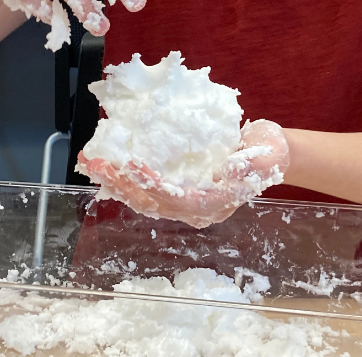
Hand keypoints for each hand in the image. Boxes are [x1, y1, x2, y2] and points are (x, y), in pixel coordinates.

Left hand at [76, 120, 289, 227]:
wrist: (269, 154)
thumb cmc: (269, 153)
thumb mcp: (267, 155)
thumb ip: (251, 166)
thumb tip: (229, 170)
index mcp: (216, 203)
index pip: (180, 199)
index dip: (156, 185)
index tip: (134, 165)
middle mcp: (196, 208)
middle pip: (154, 202)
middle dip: (123, 184)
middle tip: (96, 164)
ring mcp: (186, 199)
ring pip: (145, 198)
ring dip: (117, 182)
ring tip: (92, 164)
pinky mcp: (179, 188)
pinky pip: (148, 189)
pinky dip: (126, 179)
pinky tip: (109, 167)